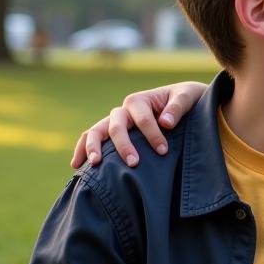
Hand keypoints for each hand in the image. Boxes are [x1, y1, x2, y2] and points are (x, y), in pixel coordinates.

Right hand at [70, 81, 206, 168]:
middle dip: (123, 145)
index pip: (143, 119)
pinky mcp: (112, 132)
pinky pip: (93, 138)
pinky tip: (77, 165)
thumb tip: (165, 123)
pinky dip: (82, 149)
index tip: (163, 151)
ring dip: (93, 147)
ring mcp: (115, 121)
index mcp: (139, 100)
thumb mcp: (187, 97)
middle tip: (133, 164)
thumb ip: (177, 108)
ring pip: (96, 131)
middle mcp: (123, 110)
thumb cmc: (185, 99)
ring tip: (94, 164)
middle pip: (116, 126)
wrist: (181, 100)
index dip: (152, 135)